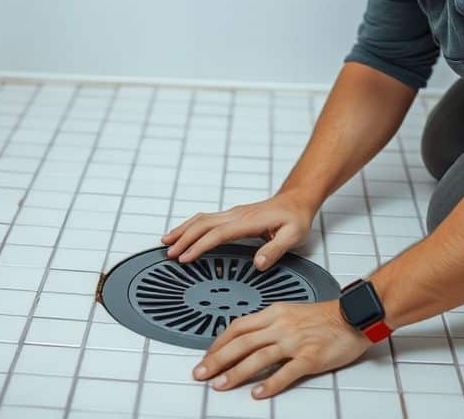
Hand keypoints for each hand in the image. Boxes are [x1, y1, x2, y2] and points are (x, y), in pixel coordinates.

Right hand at [161, 191, 318, 269]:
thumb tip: (258, 264)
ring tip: (166, 240)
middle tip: (168, 252)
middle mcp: (237, 214)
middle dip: (184, 237)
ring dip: (183, 229)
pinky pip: (207, 218)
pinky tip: (184, 232)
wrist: (297, 199)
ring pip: (202, 218)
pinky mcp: (232, 215)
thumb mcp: (294, 235)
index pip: (218, 233)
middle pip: (203, 223)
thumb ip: (275, 250)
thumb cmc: (296, 217)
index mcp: (249, 221)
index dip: (200, 246)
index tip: (185, 257)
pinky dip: (191, 225)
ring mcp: (233, 213)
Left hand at [192, 300, 370, 398]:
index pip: (238, 327)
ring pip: (258, 357)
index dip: (218, 342)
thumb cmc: (324, 316)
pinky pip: (286, 372)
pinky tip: (257, 393)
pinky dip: (269, 383)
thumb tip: (244, 338)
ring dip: (236, 372)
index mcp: (274, 313)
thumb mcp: (290, 311)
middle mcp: (281, 326)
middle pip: (242, 342)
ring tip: (220, 385)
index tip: (206, 356)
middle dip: (217, 359)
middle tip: (201, 373)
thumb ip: (268, 324)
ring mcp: (296, 341)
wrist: (354, 316)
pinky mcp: (311, 357)